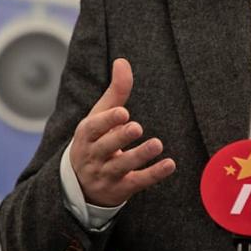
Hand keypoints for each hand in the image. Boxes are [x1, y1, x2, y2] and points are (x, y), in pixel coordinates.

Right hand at [69, 58, 175, 206]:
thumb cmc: (95, 140)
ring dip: (139, 155)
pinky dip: (153, 174)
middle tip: (137, 127)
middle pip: (105, 147)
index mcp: (86, 136)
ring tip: (156, 144)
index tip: (122, 111)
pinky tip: (169, 164)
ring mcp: (106, 174)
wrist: (80, 184)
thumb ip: (115, 91)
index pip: (92, 128)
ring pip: (121, 166)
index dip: (107, 120)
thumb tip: (122, 61)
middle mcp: (93, 156)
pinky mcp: (121, 189)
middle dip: (120, 137)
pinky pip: (137, 182)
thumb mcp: (100, 117)